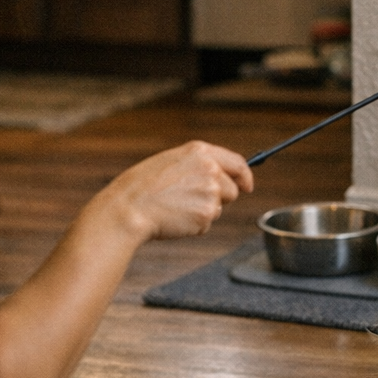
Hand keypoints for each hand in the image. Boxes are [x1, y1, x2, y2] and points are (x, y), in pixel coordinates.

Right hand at [96, 140, 253, 241]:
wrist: (129, 208)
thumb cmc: (142, 187)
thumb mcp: (171, 162)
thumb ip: (197, 166)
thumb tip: (219, 178)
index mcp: (200, 152)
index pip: (237, 163)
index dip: (245, 176)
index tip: (247, 185)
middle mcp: (211, 169)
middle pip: (231, 190)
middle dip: (218, 199)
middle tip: (189, 201)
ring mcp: (211, 192)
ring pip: (218, 209)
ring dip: (202, 211)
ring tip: (175, 207)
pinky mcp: (206, 215)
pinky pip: (206, 224)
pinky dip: (193, 225)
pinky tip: (175, 217)